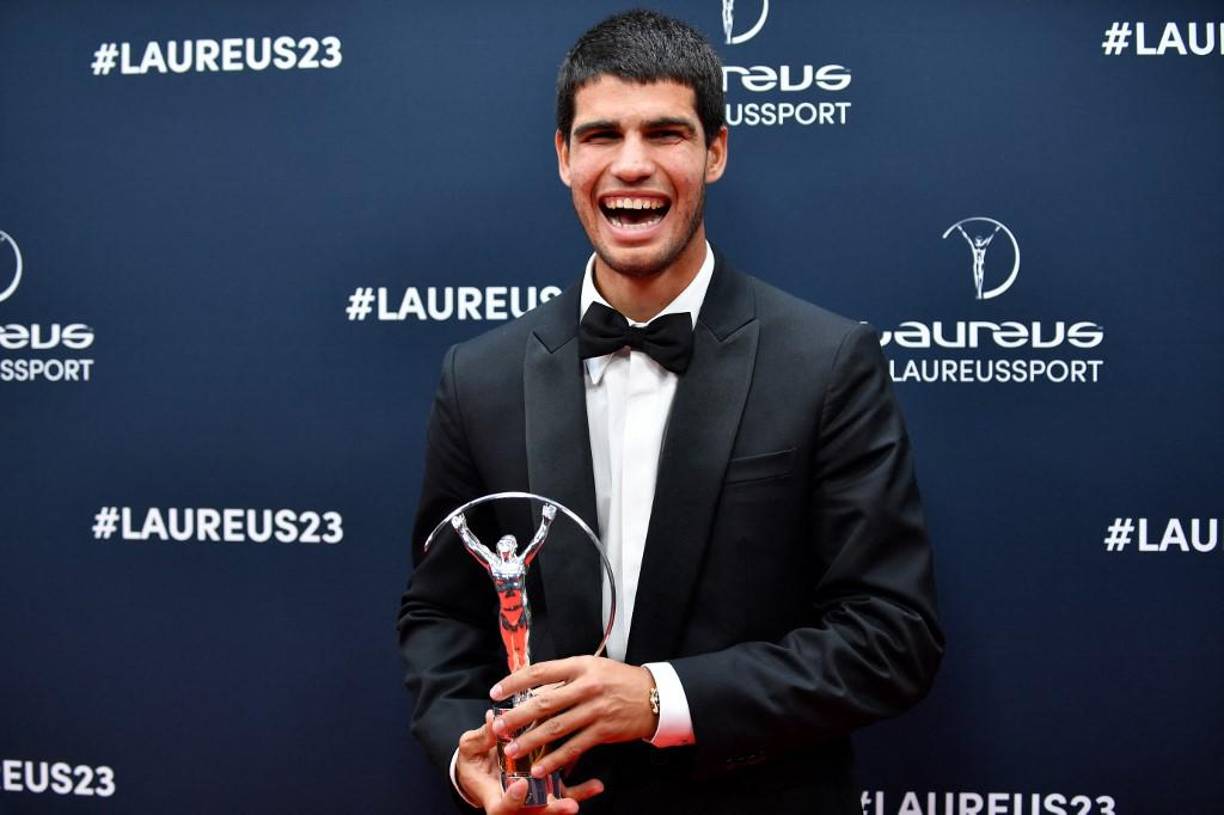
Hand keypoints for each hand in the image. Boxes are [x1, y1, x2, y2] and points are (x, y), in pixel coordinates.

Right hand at [456, 710, 603, 813]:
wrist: (480, 771)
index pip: (501, 808)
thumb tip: (493, 720)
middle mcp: (515, 803)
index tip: (520, 785)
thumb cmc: (474, 760)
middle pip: (533, 814)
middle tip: (569, 805)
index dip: (511, 800)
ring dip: (568, 802)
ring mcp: (532, 798)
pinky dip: (581, 792)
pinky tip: (596, 786)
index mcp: (492, 797)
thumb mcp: (471, 748)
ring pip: (551, 807)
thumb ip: (482, 738)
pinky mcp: (545, 791)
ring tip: (586, 795)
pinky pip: (564, 795)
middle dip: (552, 810)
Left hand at [490, 656, 658, 778]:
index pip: (540, 671)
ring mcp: (595, 710)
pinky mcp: (603, 730)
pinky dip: (556, 759)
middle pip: (544, 703)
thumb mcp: (593, 668)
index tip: (497, 692)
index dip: (515, 682)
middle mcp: (586, 686)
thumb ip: (566, 677)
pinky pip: (574, 747)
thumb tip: (533, 690)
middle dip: (517, 717)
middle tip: (498, 727)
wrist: (653, 697)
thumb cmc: (619, 681)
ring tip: (513, 749)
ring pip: (556, 727)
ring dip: (531, 740)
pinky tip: (541, 766)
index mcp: (580, 665)